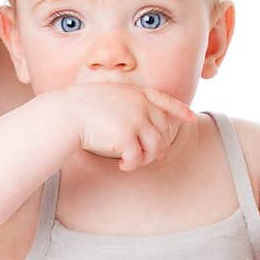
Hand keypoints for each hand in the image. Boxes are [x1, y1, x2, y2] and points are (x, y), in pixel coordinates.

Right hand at [68, 84, 196, 170]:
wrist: (68, 113)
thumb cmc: (83, 107)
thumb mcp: (111, 97)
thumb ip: (129, 106)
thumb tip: (144, 129)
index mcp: (138, 93)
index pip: (165, 101)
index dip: (179, 110)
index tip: (190, 118)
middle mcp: (141, 105)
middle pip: (162, 130)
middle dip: (157, 147)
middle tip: (145, 157)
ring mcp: (136, 120)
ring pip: (155, 146)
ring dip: (146, 158)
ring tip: (132, 162)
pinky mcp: (127, 136)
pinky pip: (138, 156)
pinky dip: (133, 164)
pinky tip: (123, 165)